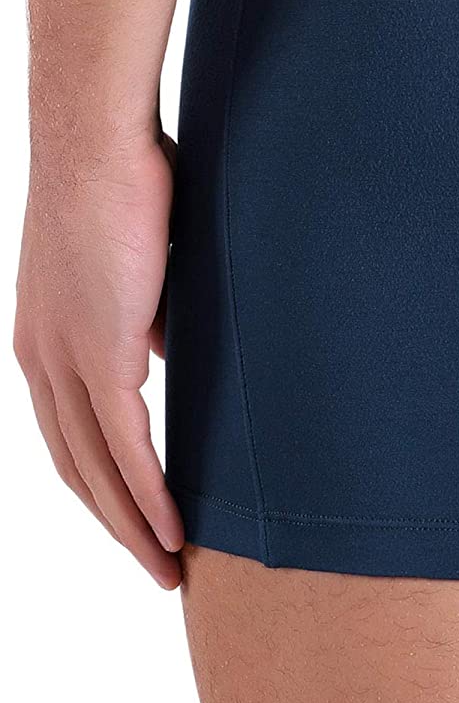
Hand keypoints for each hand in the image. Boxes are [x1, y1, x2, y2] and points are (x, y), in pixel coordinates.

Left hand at [13, 134, 183, 587]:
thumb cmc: (124, 176)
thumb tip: (164, 347)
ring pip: (97, 471)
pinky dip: (148, 495)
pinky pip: (126, 445)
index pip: (69, 432)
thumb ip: (144, 312)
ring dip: (133, 527)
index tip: (138, 514)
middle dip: (115, 524)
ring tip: (169, 564)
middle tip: (157, 562)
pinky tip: (171, 527)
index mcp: (44, 337)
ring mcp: (66, 359)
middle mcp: (42, 358)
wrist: (98, 138)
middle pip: (75, 468)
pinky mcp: (101, 352)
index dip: (102, 481)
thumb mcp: (134, 256)